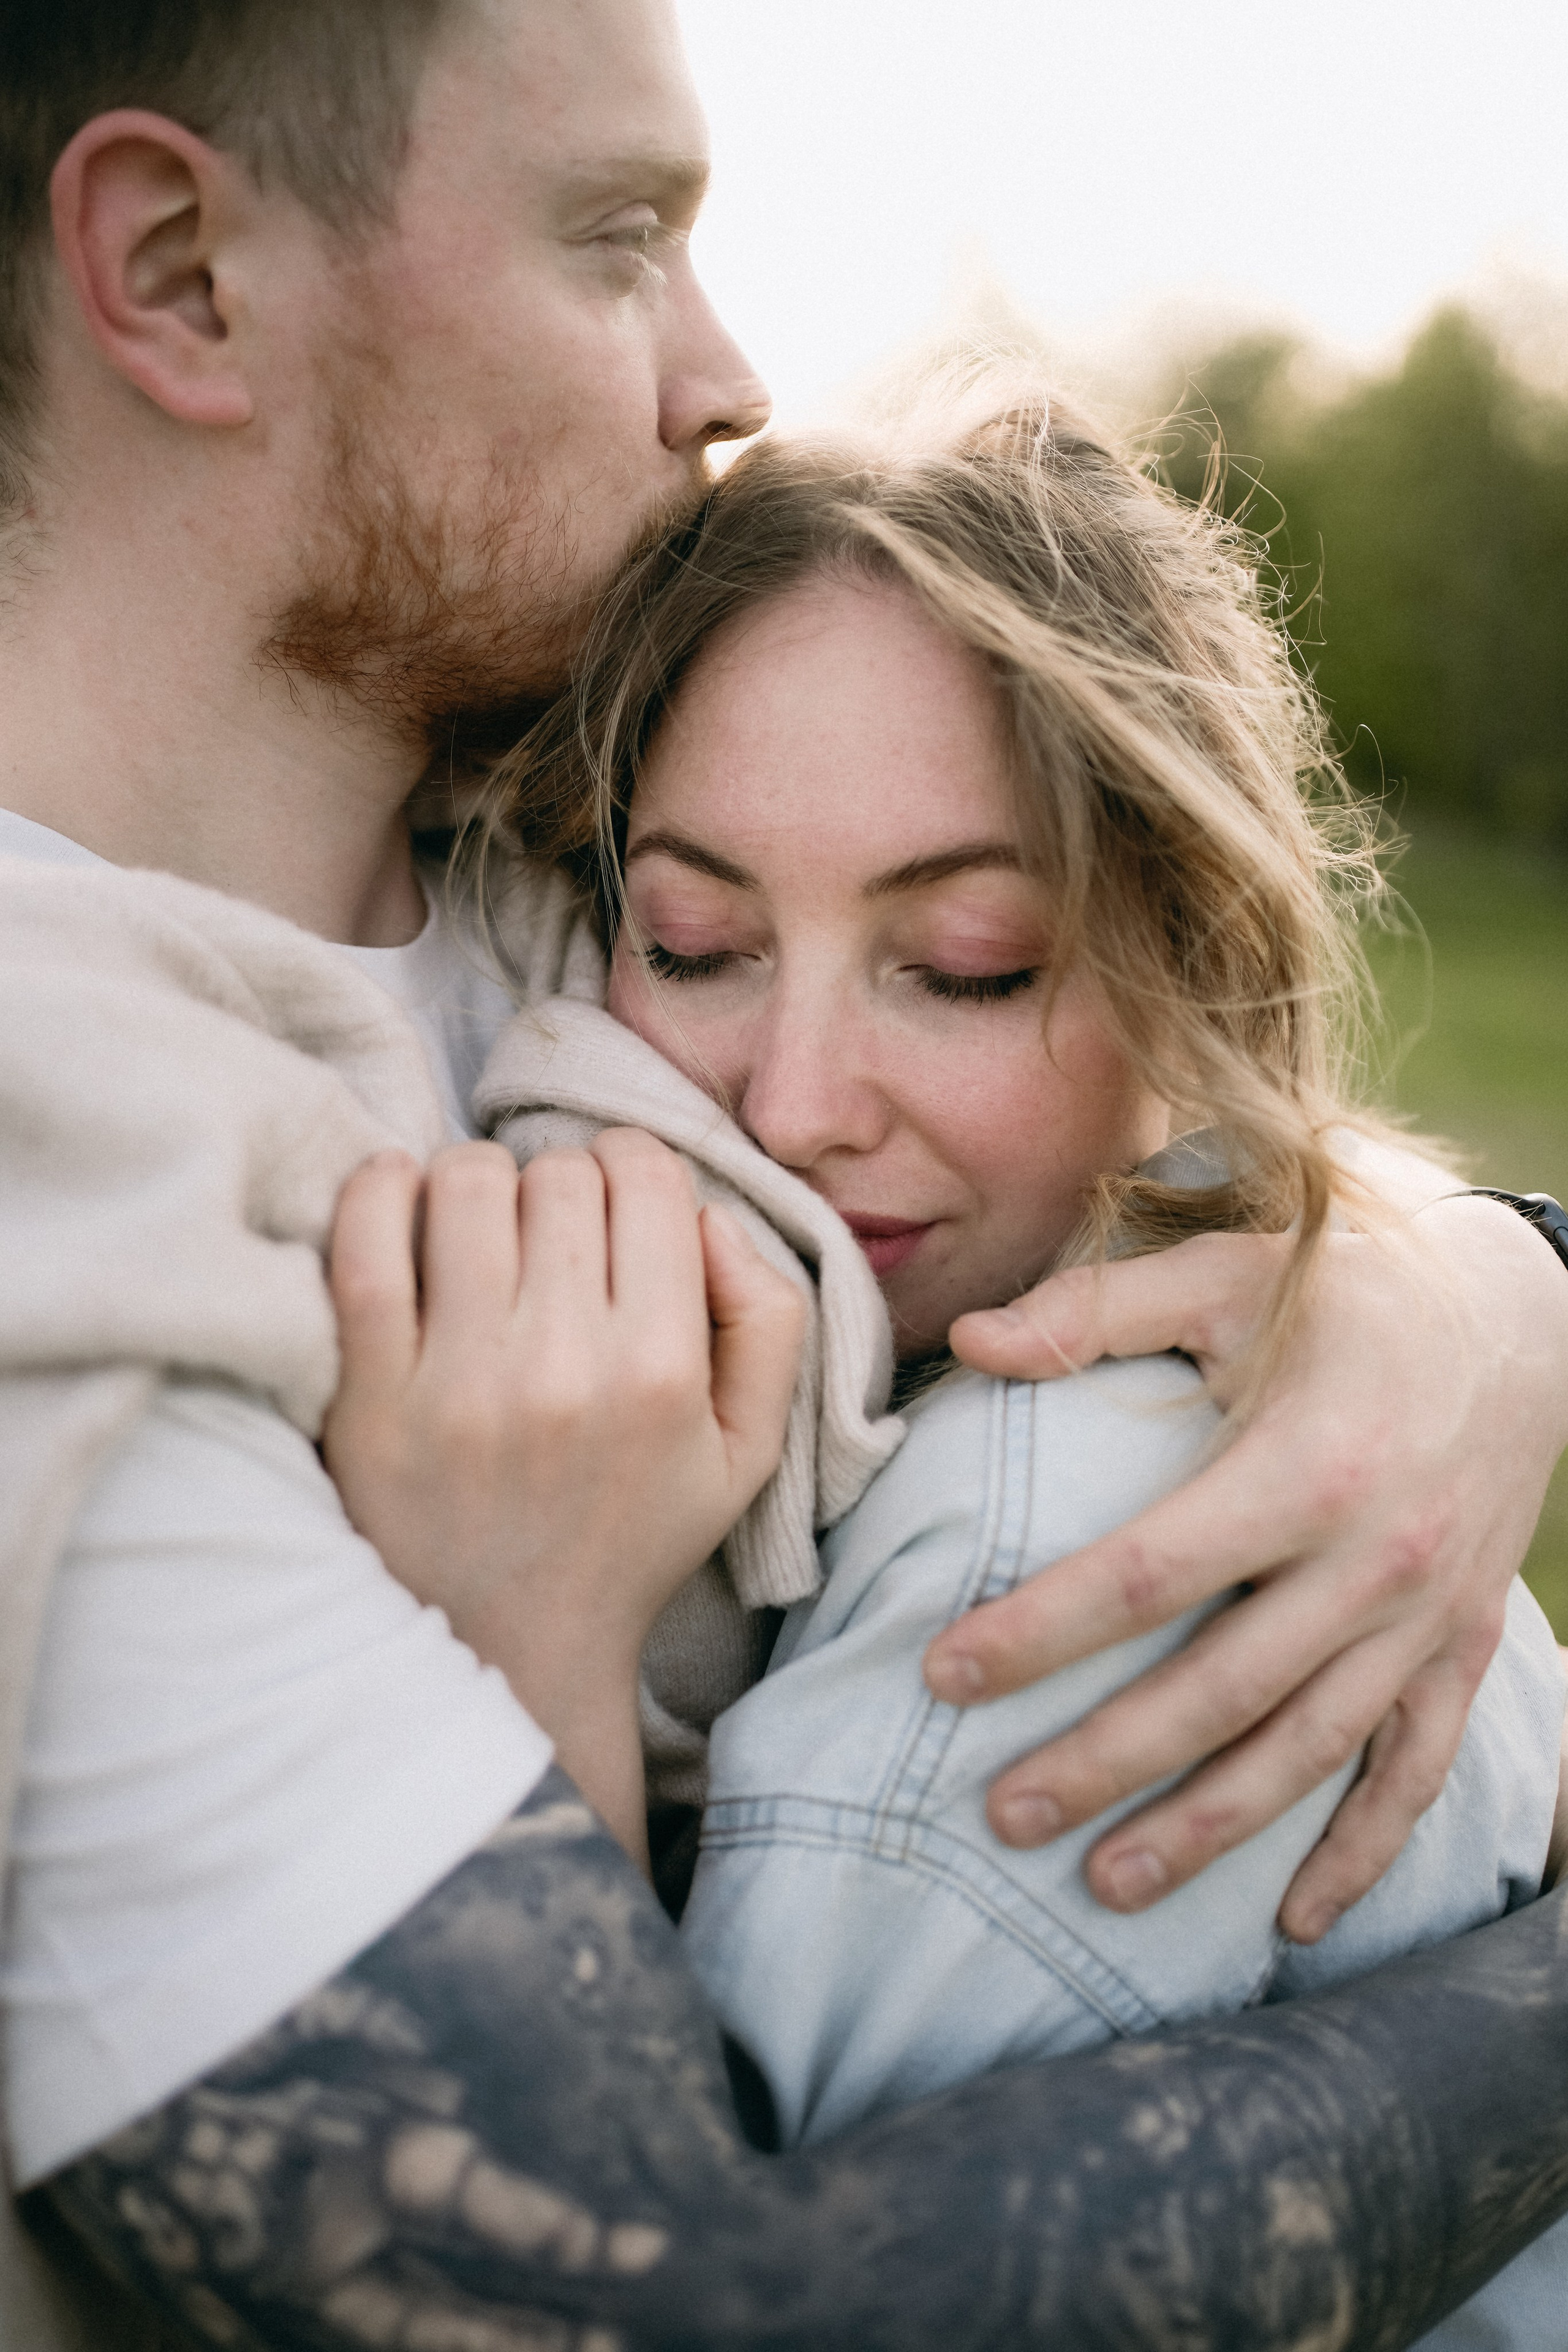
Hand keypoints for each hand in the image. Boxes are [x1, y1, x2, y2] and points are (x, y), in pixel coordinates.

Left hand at [323, 1132, 804, 1861]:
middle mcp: (564, 1368)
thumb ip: (769, 1317)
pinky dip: (378, 1192)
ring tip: (480, 1231)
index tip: (615, 1206)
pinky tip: (399, 1202)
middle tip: (548, 1234)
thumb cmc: (630, 1534)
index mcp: (664, 1372)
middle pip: (558, 1174)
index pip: (647, 1178)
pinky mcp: (368, 1398)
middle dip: (560, 1183)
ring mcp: (457, 1382)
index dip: (633, 1171)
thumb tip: (708, 1212)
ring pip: (466, 1184)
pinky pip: (363, 1243)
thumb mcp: (749, 1449)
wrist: (511, 1652)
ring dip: (477, 1185)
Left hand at [927, 1194, 1567, 1942]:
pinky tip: (1292, 1919)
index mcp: (1306, 1469)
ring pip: (1308, 1753)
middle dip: (1104, 1762)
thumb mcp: (1231, 1272)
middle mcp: (1373, 1562)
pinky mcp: (1462, 1647)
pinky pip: (1415, 1770)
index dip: (1042, 1632)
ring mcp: (1426, 1618)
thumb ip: (1099, 1311)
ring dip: (1208, 1829)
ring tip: (1105, 1884)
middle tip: (1002, 1815)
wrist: (1523, 1312)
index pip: (1147, 1575)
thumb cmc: (1354, 1288)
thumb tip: (968, 1340)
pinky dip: (1361, 1852)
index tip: (943, 1672)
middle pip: (1218, 1690)